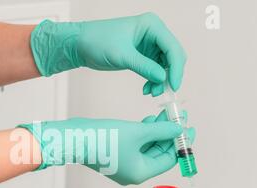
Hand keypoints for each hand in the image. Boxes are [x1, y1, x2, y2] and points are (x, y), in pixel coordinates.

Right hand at [18, 112, 194, 185]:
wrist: (74, 138)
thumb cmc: (104, 138)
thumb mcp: (137, 131)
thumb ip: (161, 129)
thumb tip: (179, 128)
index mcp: (141, 172)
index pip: (168, 160)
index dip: (180, 143)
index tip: (189, 127)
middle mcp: (133, 172)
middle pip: (159, 154)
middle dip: (168, 134)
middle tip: (178, 117)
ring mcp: (124, 165)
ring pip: (147, 148)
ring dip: (157, 132)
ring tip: (165, 114)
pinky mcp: (116, 155)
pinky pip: (136, 146)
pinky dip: (144, 134)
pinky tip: (149, 120)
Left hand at [30, 13, 186, 94]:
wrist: (80, 44)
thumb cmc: (98, 42)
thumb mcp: (122, 56)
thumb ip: (144, 67)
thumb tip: (163, 79)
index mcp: (152, 25)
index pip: (173, 48)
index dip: (176, 68)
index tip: (173, 86)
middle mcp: (154, 33)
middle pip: (173, 57)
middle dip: (169, 76)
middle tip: (160, 93)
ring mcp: (149, 44)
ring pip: (165, 66)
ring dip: (161, 81)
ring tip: (150, 93)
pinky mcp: (143, 55)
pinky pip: (155, 69)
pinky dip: (153, 80)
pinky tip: (145, 89)